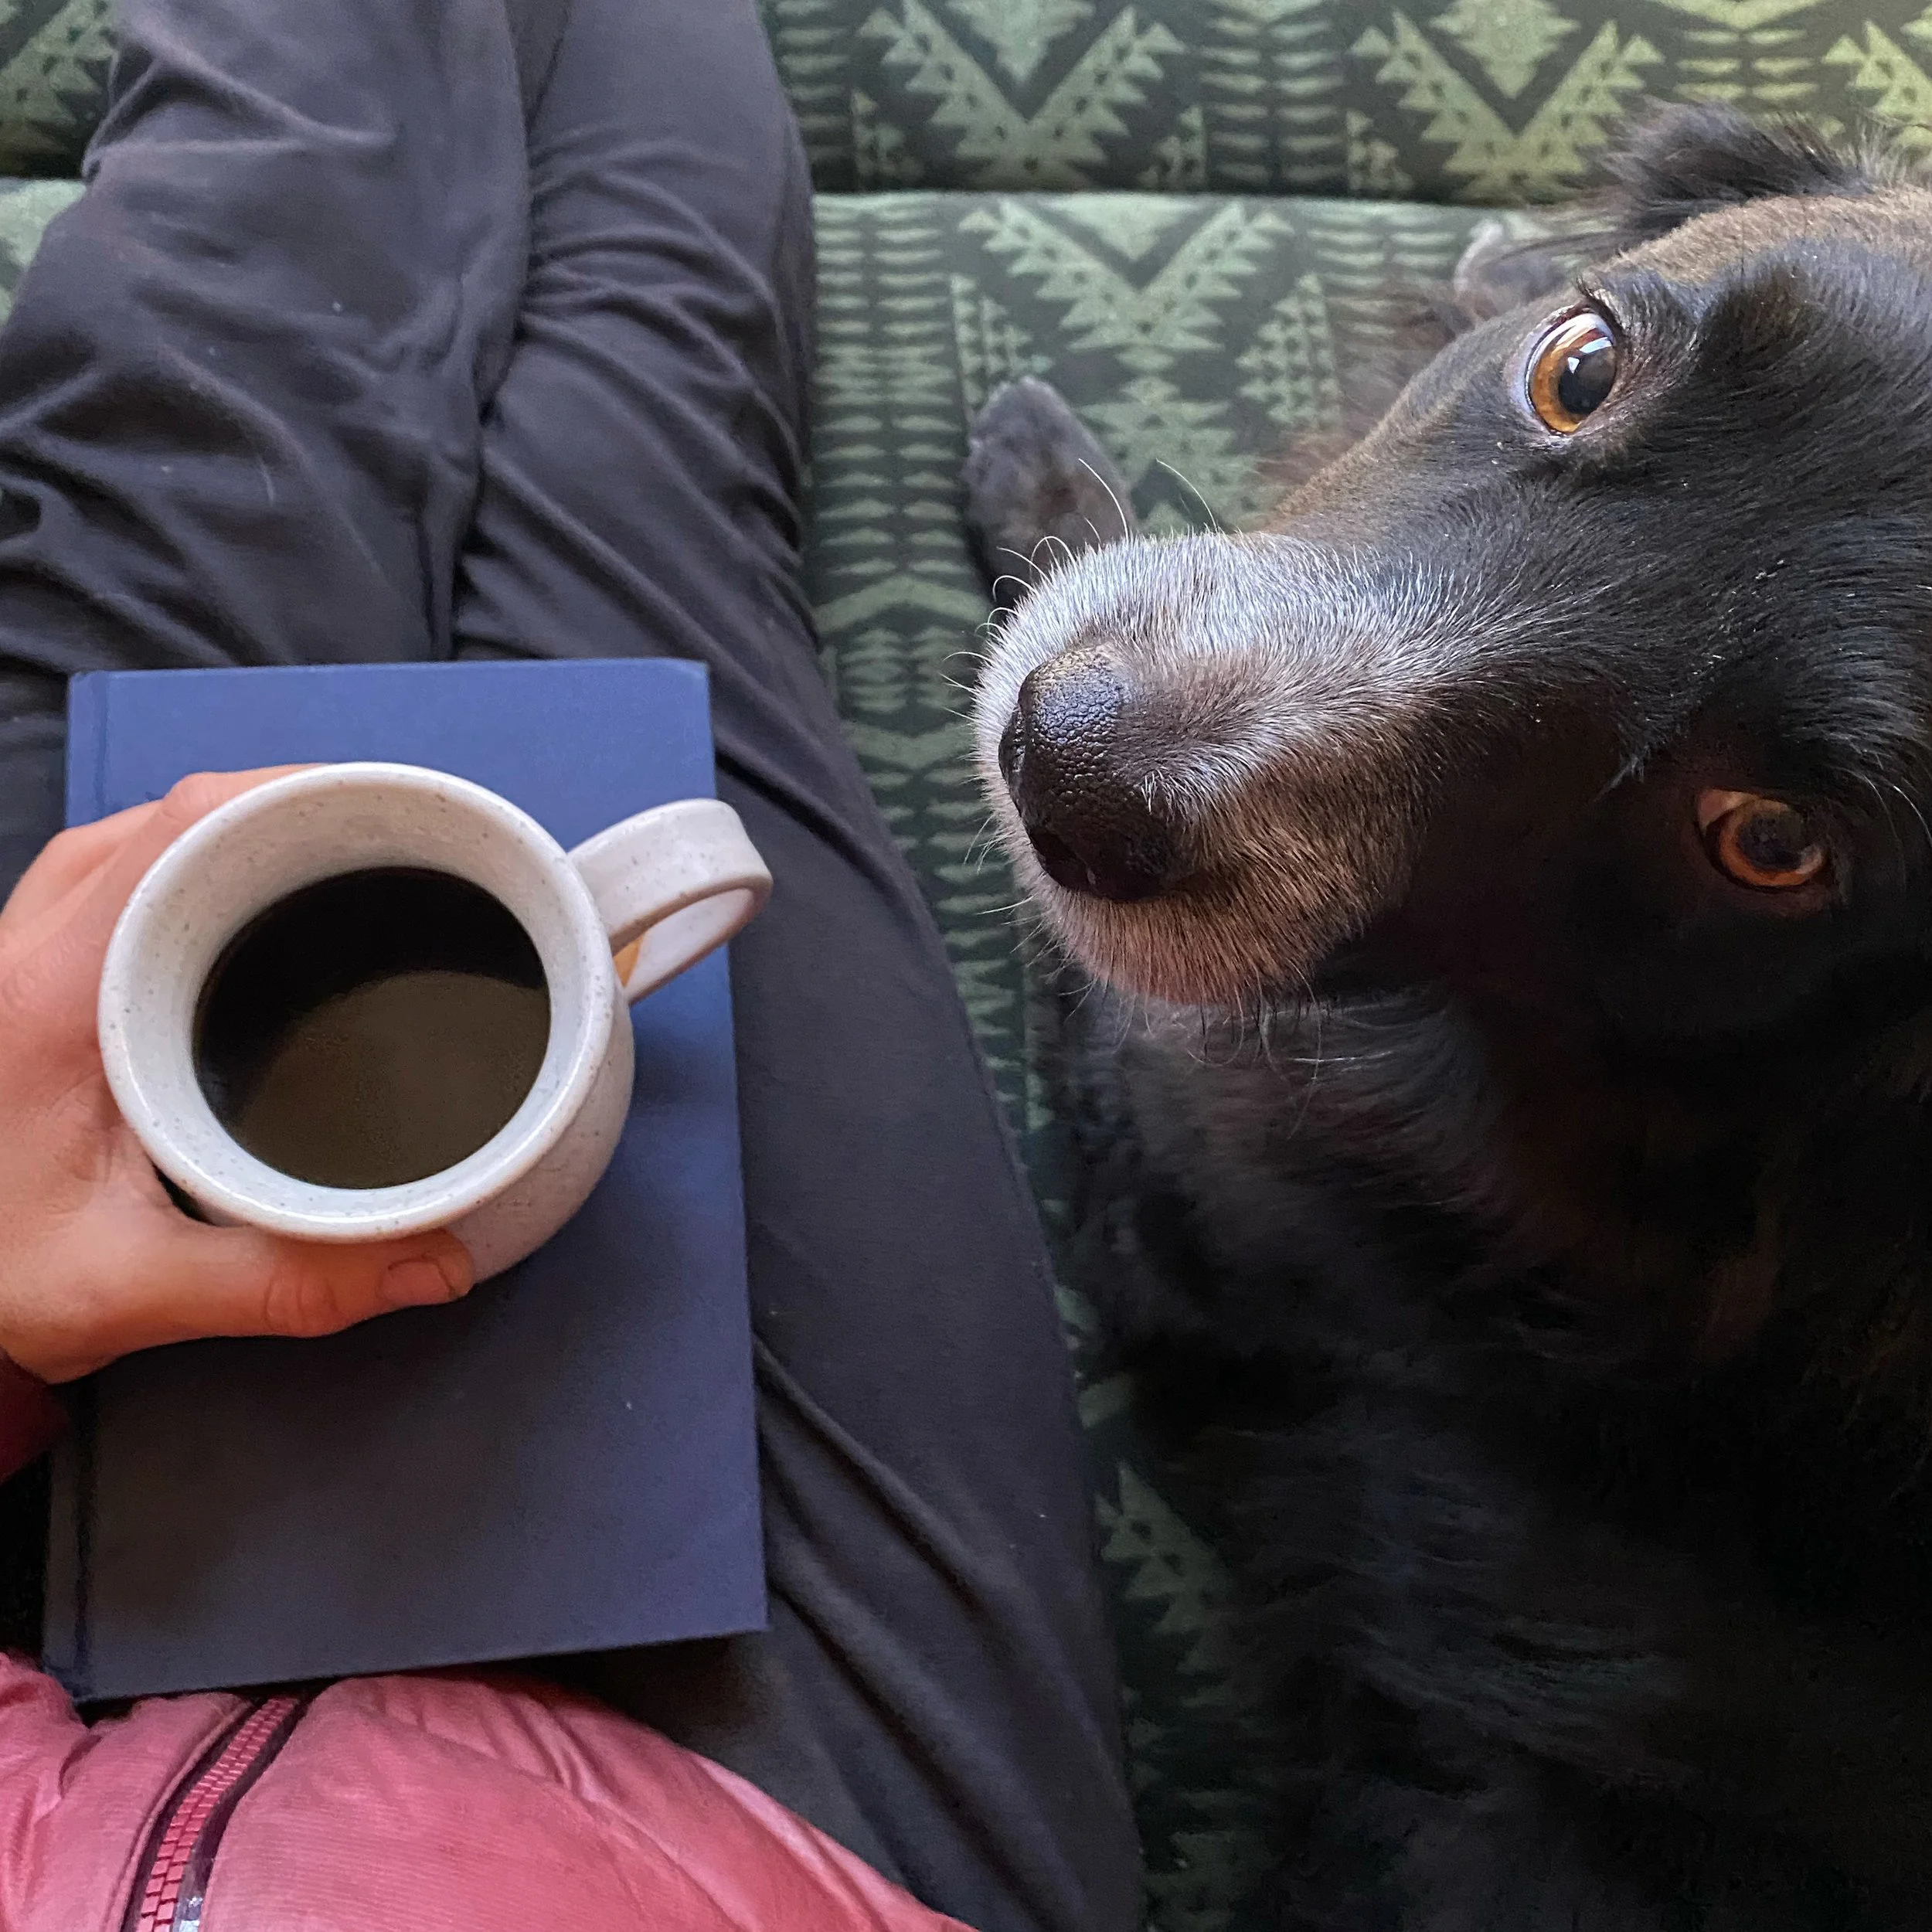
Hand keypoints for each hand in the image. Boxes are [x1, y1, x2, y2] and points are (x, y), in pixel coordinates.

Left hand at [0, 772, 472, 1381]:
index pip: (177, 833)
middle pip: (169, 816)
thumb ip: (292, 1283)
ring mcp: (18, 955)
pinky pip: (118, 876)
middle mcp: (25, 952)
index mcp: (53, 997)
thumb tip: (439, 1266)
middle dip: (290, 810)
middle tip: (395, 842)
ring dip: (240, 832)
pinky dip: (195, 866)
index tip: (389, 815)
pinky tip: (256, 906)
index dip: (292, 797)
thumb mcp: (140, 1290)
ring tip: (342, 861)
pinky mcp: (29, 977)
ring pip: (140, 837)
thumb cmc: (0, 1285)